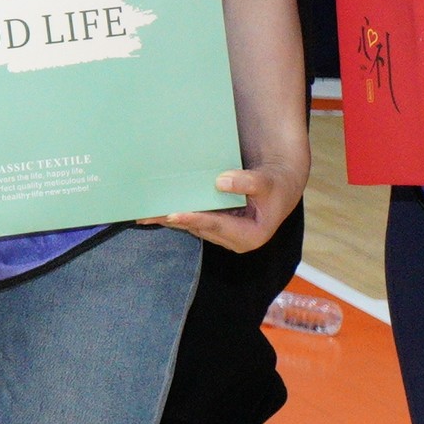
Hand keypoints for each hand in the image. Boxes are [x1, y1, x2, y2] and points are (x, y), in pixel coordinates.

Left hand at [154, 160, 298, 254]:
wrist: (280, 187)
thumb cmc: (275, 185)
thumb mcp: (267, 182)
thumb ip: (248, 182)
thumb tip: (221, 182)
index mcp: (250, 237)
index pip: (216, 226)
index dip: (194, 219)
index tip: (172, 214)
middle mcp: (234, 241)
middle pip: (198, 228)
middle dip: (173, 221)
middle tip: (147, 215)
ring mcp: (223, 235)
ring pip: (192, 227)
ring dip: (169, 219)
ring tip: (144, 213)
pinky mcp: (215, 227)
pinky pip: (192, 221)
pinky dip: (176, 215)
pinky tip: (156, 210)